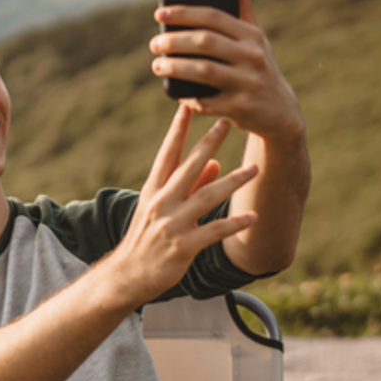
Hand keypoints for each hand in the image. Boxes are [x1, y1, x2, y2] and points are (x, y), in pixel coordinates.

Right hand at [107, 104, 257, 302]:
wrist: (127, 276)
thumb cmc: (147, 240)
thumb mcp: (162, 209)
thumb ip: (191, 186)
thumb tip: (217, 164)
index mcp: (154, 190)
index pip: (167, 154)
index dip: (177, 130)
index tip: (187, 105)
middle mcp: (161, 203)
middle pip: (188, 167)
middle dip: (209, 143)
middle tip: (227, 121)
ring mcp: (171, 225)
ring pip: (207, 197)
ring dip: (233, 181)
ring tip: (254, 168)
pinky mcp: (183, 247)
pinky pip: (214, 232)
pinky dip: (234, 224)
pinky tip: (252, 217)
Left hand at [149, 0, 303, 144]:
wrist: (280, 112)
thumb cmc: (259, 67)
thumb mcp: (256, 38)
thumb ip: (243, 7)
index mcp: (251, 35)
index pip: (213, 17)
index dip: (184, 13)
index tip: (159, 13)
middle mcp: (252, 56)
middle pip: (205, 42)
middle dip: (174, 41)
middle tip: (154, 44)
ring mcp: (247, 82)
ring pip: (203, 71)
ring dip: (175, 68)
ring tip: (157, 65)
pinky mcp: (240, 108)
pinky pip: (207, 102)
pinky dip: (189, 98)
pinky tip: (178, 94)